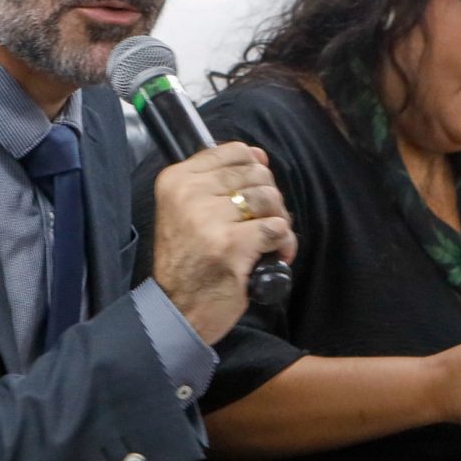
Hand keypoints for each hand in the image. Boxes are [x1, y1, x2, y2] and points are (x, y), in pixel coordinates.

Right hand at [151, 142, 296, 343]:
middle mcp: (188, 193)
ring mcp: (208, 219)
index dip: (254, 169)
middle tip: (263, 223)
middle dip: (270, 199)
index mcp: (176, 179)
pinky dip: (284, 243)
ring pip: (269, 199)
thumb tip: (258, 155)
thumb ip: (217, 180)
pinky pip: (277, 228)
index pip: (233, 151)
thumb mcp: (186, 210)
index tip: (252, 193)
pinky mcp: (230, 245)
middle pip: (256, 174)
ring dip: (279, 221)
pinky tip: (274, 256)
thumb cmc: (188, 261)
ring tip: (269, 240)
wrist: (177, 309)